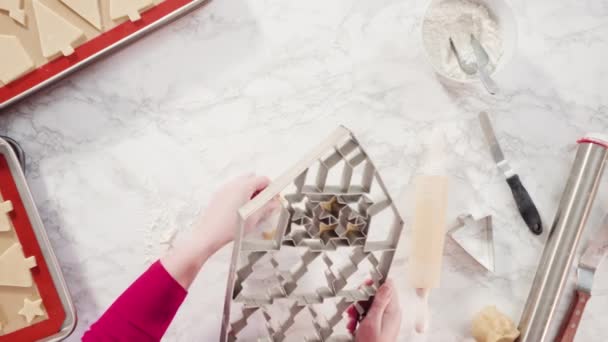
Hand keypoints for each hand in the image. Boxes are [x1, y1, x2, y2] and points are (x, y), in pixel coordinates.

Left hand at [162, 174, 276, 288]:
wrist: (208, 235)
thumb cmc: (231, 227)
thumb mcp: (254, 218)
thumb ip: (266, 207)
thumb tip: (274, 203)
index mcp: (243, 186)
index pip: (263, 179)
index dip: (271, 188)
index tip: (274, 199)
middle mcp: (233, 184)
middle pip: (252, 179)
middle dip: (261, 189)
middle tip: (264, 203)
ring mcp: (224, 189)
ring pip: (242, 184)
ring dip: (250, 192)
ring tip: (253, 209)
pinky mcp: (218, 196)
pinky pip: (233, 190)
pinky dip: (240, 195)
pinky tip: (241, 211)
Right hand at [347, 279, 400, 341]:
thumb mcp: (373, 320)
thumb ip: (380, 301)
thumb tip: (387, 284)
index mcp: (393, 310)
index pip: (388, 286)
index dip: (374, 284)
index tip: (363, 288)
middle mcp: (390, 313)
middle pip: (375, 296)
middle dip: (361, 300)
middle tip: (354, 308)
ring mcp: (385, 320)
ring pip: (369, 306)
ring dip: (357, 311)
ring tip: (352, 320)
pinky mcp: (378, 326)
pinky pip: (367, 316)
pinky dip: (358, 319)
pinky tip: (353, 326)